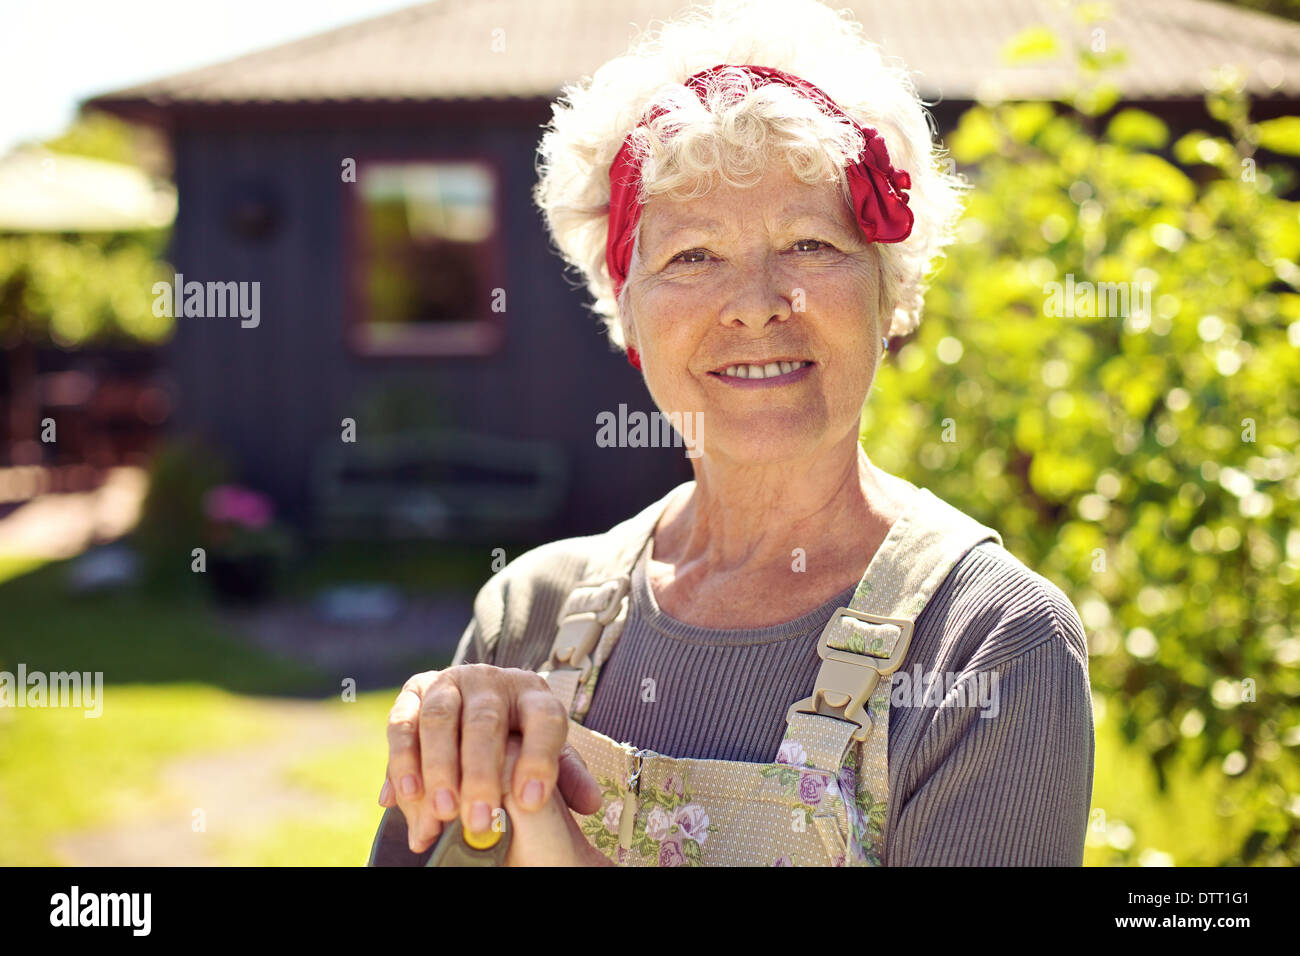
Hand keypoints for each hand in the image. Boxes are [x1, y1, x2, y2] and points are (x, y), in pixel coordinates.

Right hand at [379, 665, 602, 853]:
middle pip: (486, 722)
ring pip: (440, 720)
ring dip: (437, 769)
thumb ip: (565, 776)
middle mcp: (492, 681)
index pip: (545, 719)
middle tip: (477, 820)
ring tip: (441, 812)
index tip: (531, 802)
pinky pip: (402, 722)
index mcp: (533, 694)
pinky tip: (404, 796)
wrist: (472, 701)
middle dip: (480, 774)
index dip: (539, 759)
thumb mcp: (545, 751)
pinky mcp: (414, 690)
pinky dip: (401, 760)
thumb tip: (591, 804)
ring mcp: (450, 681)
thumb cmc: (517, 737)